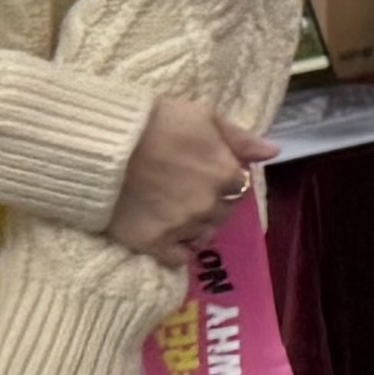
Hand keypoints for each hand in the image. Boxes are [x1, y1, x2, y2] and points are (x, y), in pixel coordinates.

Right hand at [104, 89, 272, 259]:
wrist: (101, 144)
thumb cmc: (154, 122)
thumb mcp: (202, 116)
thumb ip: (239, 138)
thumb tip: (272, 152)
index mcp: (226, 174)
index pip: (239, 187)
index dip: (224, 181)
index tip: (205, 175)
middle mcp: (209, 205)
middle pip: (222, 213)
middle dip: (211, 204)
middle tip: (185, 191)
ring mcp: (182, 226)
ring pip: (202, 235)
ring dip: (194, 226)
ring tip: (173, 210)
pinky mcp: (152, 242)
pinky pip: (177, 258)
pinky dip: (175, 250)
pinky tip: (165, 234)